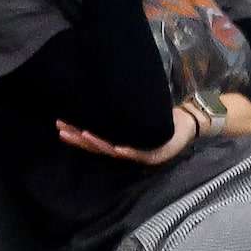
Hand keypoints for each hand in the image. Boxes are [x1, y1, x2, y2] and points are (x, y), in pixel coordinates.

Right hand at [56, 108, 197, 166]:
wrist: (191, 121)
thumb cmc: (162, 117)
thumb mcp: (138, 114)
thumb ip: (121, 113)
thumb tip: (98, 95)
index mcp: (122, 143)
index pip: (94, 140)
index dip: (76, 134)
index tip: (59, 124)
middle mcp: (129, 152)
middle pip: (99, 147)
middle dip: (79, 139)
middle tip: (61, 129)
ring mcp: (143, 155)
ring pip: (115, 151)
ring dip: (97, 144)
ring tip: (81, 134)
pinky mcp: (158, 154)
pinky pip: (140, 154)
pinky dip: (128, 151)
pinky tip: (116, 148)